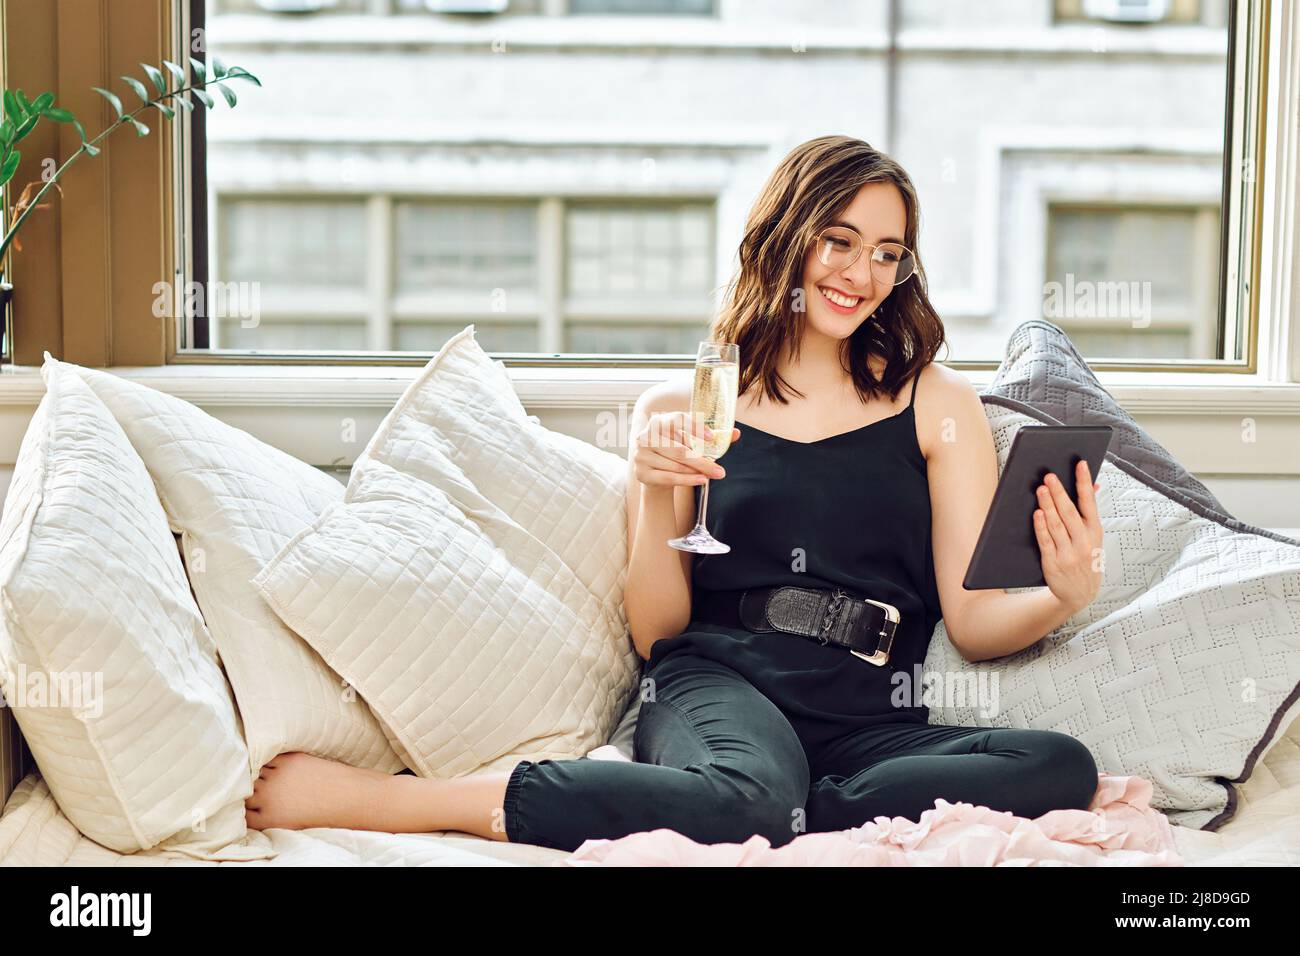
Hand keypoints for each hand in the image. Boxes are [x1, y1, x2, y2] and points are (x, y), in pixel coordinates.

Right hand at [631, 411, 738, 488]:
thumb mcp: (690, 442)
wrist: (655, 473)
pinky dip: (687, 480)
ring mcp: (641, 455)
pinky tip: (700, 480)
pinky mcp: (642, 473)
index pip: (676, 419)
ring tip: (712, 475)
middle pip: (679, 449)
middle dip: (703, 461)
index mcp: (658, 422)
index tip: (711, 437)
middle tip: (720, 470)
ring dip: (696, 471)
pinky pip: (668, 477)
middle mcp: (646, 436)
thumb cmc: (675, 452)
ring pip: (675, 465)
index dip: (694, 427)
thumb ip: (711, 436)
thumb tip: (735, 433)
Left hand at [1032, 460, 1103, 614]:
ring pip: (1057, 525)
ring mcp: (1069, 553)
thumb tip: (1094, 485)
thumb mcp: (1094, 538)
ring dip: (1049, 506)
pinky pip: (1046, 542)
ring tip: (1041, 489)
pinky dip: (1042, 527)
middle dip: (1060, 493)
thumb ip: (1090, 513)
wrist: (1079, 595)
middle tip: (1050, 475)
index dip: (1084, 483)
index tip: (1080, 464)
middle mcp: (1084, 542)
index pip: (1090, 503)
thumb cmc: (1085, 559)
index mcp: (1095, 532)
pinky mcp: (1054, 563)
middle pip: (1070, 512)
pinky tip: (1037, 514)